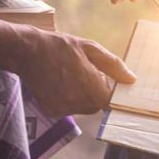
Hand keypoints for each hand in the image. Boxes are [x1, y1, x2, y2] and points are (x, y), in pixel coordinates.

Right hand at [0, 23, 137, 115]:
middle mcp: (76, 100)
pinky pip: (69, 109)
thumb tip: (132, 79)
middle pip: (97, 104)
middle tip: (84, 73)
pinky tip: (60, 84)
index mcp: (88, 84)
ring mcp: (63, 108)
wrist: (26, 52)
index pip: (110, 100)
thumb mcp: (89, 48)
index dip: (110, 91)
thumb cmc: (60, 46)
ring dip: (82, 95)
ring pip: (83, 107)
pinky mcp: (52, 112)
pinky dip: (69, 99)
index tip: (106, 81)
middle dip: (95, 91)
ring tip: (70, 76)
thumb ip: (112, 65)